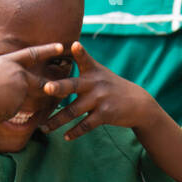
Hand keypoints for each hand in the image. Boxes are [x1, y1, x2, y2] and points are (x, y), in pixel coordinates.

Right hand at [0, 42, 65, 126]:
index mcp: (7, 62)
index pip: (32, 54)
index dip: (47, 50)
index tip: (61, 46)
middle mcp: (17, 73)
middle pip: (39, 80)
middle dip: (53, 82)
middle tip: (68, 78)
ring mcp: (19, 88)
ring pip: (26, 99)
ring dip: (20, 105)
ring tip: (12, 108)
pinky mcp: (18, 103)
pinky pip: (13, 112)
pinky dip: (1, 115)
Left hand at [41, 41, 155, 139]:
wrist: (137, 103)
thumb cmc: (111, 86)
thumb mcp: (100, 72)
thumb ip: (84, 63)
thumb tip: (67, 48)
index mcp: (92, 71)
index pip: (84, 59)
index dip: (80, 51)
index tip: (74, 44)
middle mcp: (95, 83)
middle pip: (73, 85)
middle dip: (59, 87)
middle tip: (46, 88)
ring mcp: (100, 99)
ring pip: (73, 111)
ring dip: (57, 121)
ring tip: (43, 128)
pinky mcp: (104, 114)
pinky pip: (86, 125)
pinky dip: (75, 132)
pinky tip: (65, 137)